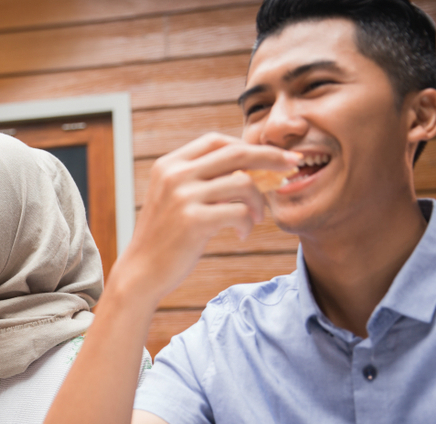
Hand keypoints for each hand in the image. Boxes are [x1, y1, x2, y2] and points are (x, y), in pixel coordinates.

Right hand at [115, 133, 298, 302]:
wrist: (142, 271)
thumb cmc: (167, 236)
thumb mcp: (177, 198)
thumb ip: (204, 179)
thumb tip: (252, 166)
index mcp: (169, 164)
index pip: (216, 140)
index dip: (247, 145)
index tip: (272, 156)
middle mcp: (174, 175)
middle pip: (236, 153)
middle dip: (271, 157)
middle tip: (293, 166)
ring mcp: (182, 196)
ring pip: (243, 183)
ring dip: (258, 201)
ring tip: (255, 217)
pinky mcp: (193, 220)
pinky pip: (238, 212)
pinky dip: (247, 223)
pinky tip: (241, 234)